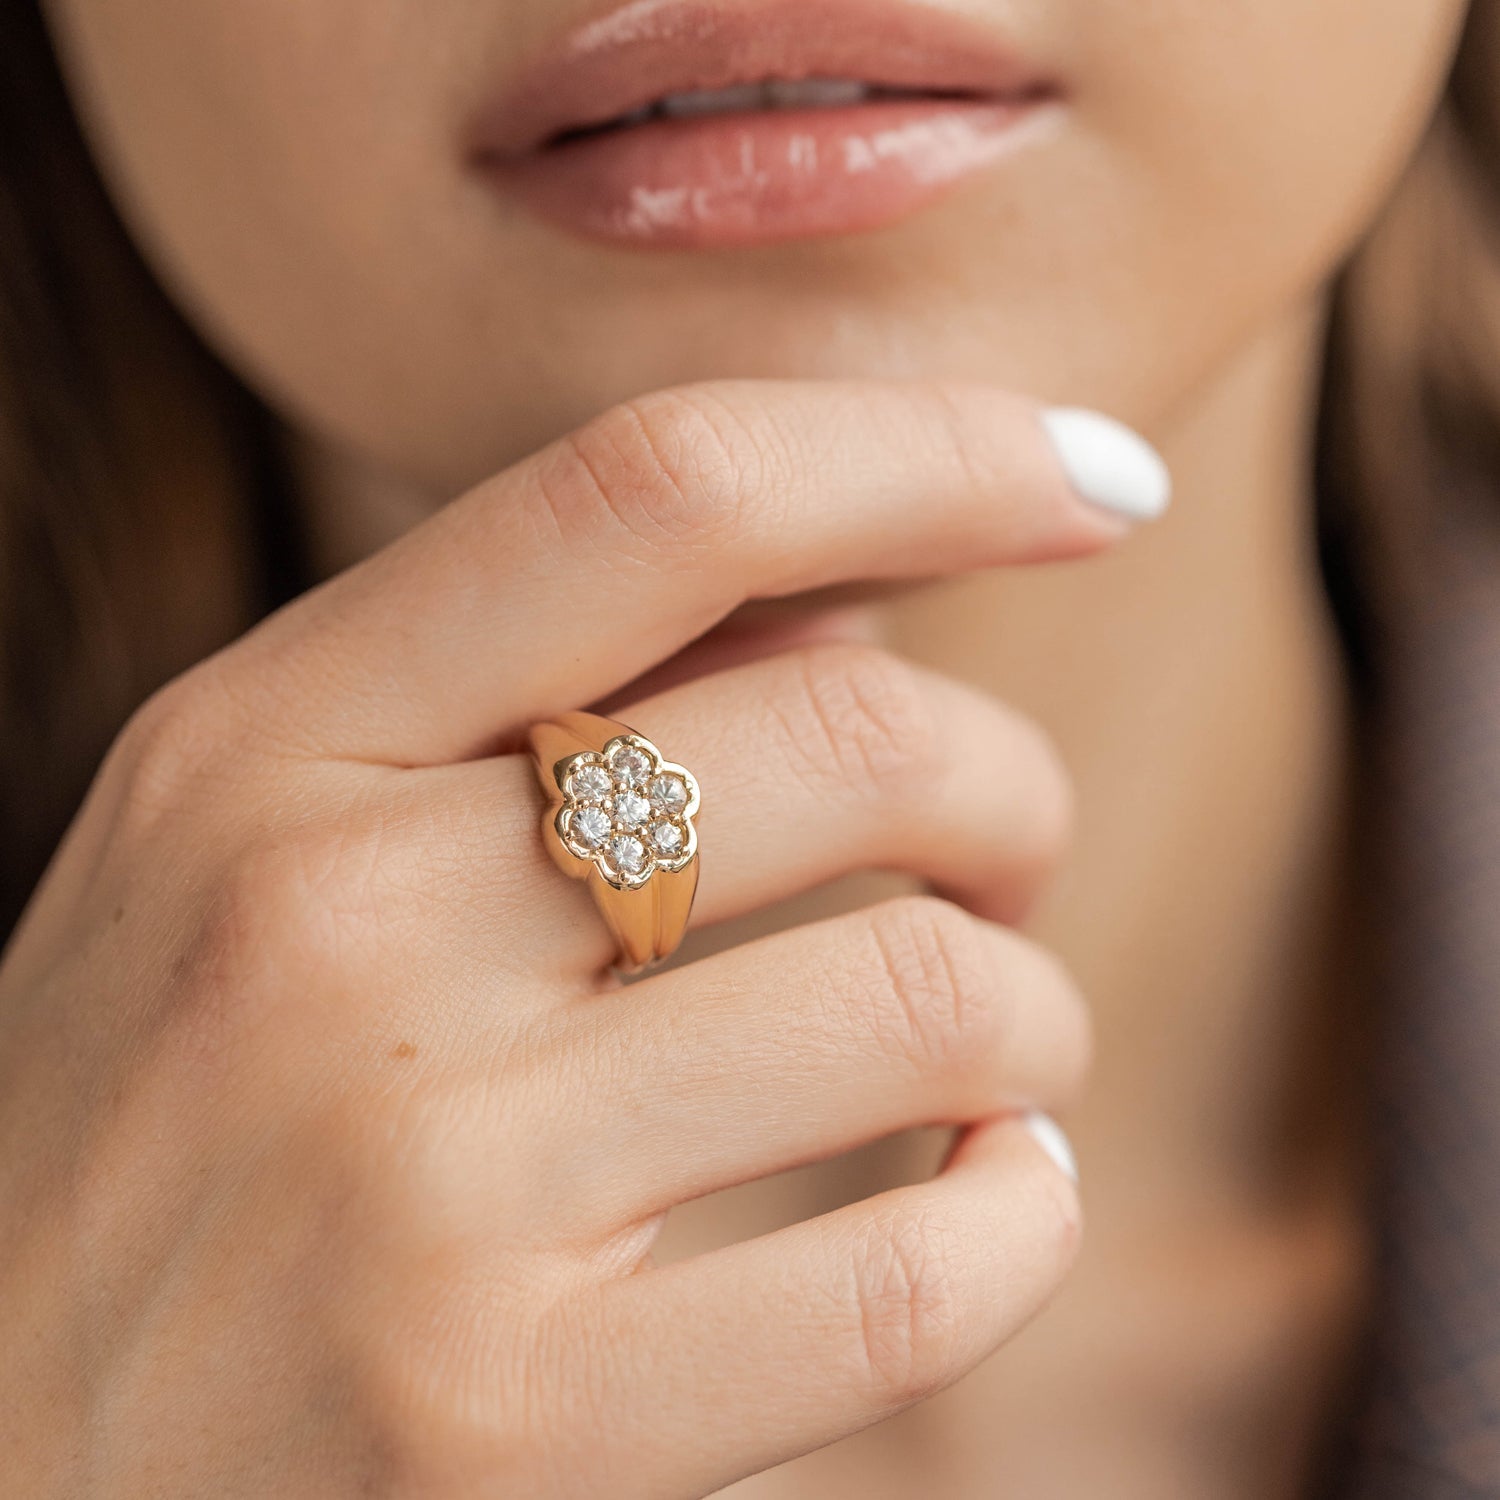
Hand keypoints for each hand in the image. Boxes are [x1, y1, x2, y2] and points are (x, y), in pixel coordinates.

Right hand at [0, 382, 1140, 1496]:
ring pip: (922, 997)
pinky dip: (1021, 1216)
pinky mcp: (505, 1428)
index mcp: (272, 743)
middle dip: (1013, 788)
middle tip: (1013, 857)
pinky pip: (912, 1281)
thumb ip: (525, 687)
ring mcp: (417, 1189)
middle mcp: (332, 929)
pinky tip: (993, 1193)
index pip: (661, 491)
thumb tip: (859, 596)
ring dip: (1030, 1012)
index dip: (926, 450)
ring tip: (998, 1050)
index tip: (1093, 477)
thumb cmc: (159, 1114)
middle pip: (854, 736)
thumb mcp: (257, 838)